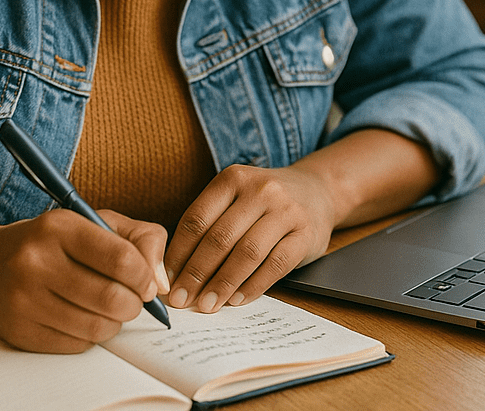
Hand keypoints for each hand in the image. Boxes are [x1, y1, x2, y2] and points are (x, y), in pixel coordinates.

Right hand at [0, 208, 168, 352]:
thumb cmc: (49, 242)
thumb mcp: (92, 222)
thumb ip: (139, 239)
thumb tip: (161, 282)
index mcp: (59, 226)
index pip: (120, 258)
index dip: (144, 276)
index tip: (147, 283)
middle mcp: (37, 261)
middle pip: (112, 298)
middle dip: (134, 305)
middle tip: (133, 301)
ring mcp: (25, 299)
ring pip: (98, 327)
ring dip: (115, 323)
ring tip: (109, 309)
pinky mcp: (19, 331)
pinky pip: (76, 345)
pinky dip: (90, 336)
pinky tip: (82, 318)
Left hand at [163, 163, 336, 313]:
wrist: (316, 191)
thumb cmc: (264, 201)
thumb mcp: (236, 196)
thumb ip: (210, 223)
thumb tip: (176, 269)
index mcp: (233, 178)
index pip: (197, 219)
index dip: (179, 253)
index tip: (167, 279)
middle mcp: (260, 190)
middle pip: (219, 237)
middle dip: (196, 274)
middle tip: (182, 299)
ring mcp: (285, 210)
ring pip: (247, 253)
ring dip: (223, 283)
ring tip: (208, 305)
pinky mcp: (306, 234)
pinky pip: (275, 265)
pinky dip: (254, 286)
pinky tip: (238, 300)